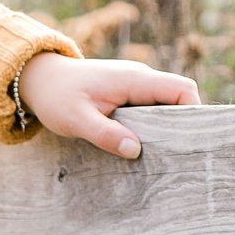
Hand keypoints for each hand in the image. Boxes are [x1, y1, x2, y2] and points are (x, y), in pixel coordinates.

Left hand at [18, 53, 199, 159]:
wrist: (40, 79)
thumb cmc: (56, 97)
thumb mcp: (76, 120)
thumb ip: (106, 135)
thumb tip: (135, 151)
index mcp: (134, 80)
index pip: (181, 89)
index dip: (194, 111)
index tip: (191, 139)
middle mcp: (140, 79)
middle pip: (178, 98)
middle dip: (183, 124)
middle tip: (181, 155)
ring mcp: (134, 86)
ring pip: (164, 105)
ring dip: (166, 127)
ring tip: (164, 155)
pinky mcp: (126, 94)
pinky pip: (149, 108)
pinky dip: (151, 126)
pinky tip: (144, 147)